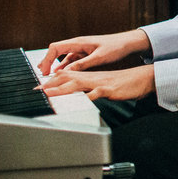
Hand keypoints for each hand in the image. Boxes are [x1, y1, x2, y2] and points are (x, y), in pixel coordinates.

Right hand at [37, 29, 151, 75]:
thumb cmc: (115, 47)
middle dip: (47, 62)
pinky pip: (71, 60)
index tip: (44, 71)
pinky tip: (63, 74)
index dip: (47, 59)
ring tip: (48, 77)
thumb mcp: (99, 57)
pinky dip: (65, 67)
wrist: (128, 43)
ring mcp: (81, 49)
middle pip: (56, 51)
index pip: (55, 48)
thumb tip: (66, 72)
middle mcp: (77, 44)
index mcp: (78, 42)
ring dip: (56, 66)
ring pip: (63, 57)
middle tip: (42, 75)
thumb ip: (82, 64)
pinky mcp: (86, 54)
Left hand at [41, 64, 155, 101]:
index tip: (38, 89)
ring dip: (61, 90)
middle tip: (36, 91)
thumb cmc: (121, 84)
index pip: (66, 76)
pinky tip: (78, 103)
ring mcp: (99, 83)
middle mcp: (91, 77)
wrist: (141, 79)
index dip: (51, 82)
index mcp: (89, 76)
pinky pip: (95, 93)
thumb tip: (74, 95)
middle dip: (51, 84)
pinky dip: (85, 98)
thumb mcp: (102, 86)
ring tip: (48, 95)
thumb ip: (87, 89)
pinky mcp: (109, 89)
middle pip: (67, 77)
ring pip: (77, 84)